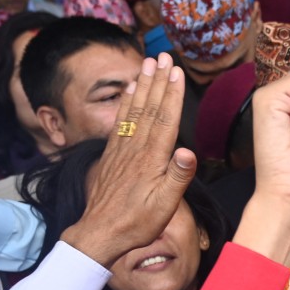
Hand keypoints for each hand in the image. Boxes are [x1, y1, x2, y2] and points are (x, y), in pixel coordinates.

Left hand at [60, 53, 196, 266]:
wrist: (101, 233)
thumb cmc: (138, 222)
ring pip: (134, 110)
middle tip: (163, 56)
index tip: (176, 72)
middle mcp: (136, 149)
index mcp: (152, 159)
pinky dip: (126, 103)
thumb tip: (188, 151)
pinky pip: (121, 122)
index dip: (172, 95)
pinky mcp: (113, 155)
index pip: (165, 120)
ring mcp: (122, 150)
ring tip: (146, 64)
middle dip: (158, 81)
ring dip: (142, 86)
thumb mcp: (165, 205)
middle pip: (150, 108)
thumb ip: (178, 177)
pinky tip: (129, 92)